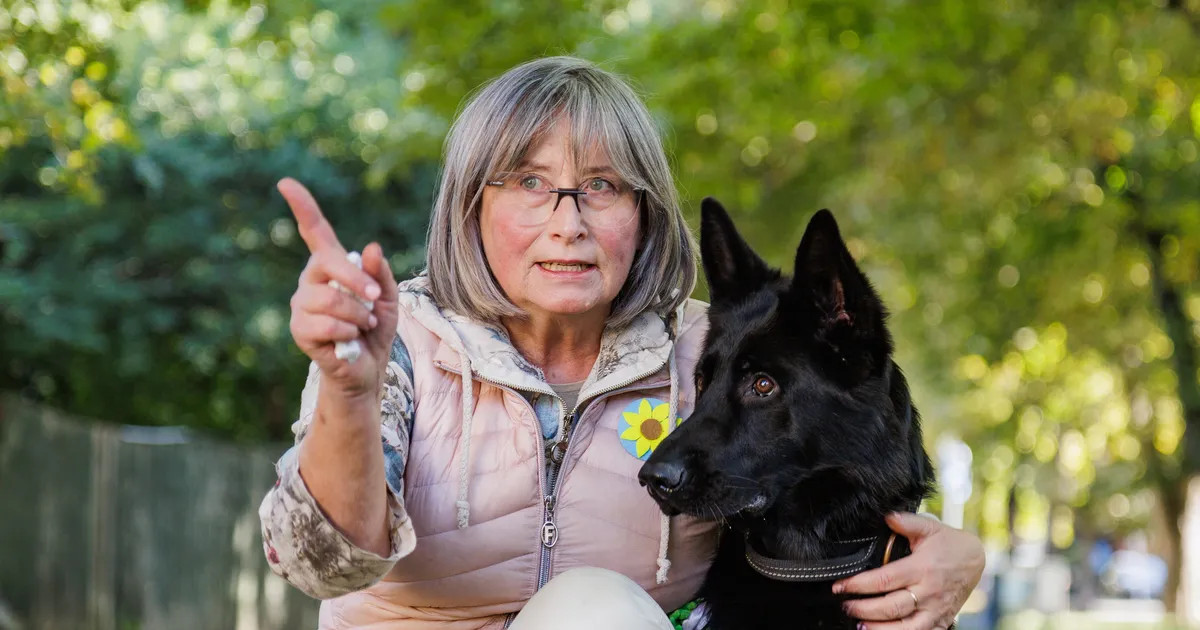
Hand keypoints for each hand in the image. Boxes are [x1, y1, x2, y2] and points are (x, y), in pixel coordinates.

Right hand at [280, 177, 398, 398]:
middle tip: (377, 297)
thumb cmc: (375, 330)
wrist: (367, 369)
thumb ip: (380, 273)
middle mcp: (311, 281)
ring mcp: (301, 304)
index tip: (285, 183)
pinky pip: (327, 323)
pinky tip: (349, 340)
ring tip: (365, 324)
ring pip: (330, 298)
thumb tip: (371, 247)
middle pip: (328, 263)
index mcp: (331, 267)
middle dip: (358, 281)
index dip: (302, 206)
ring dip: (359, 313)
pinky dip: (348, 331)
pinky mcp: (299, 329)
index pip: (314, 231)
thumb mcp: (388, 298)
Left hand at [833, 513, 984, 629]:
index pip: (883, 580)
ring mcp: (935, 610)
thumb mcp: (929, 527)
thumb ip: (907, 522)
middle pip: (890, 607)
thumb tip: (886, 516)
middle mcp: (928, 592)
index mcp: (921, 568)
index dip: (858, 585)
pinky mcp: (940, 621)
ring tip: (859, 624)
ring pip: (904, 628)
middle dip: (862, 609)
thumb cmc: (949, 544)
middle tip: (845, 605)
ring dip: (879, 628)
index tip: (840, 586)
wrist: (975, 560)